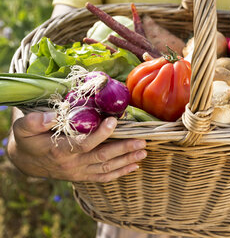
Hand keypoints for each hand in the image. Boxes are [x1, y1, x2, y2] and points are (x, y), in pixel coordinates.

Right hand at [7, 112, 146, 181]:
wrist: (26, 162)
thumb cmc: (28, 140)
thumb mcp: (24, 127)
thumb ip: (35, 122)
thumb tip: (53, 115)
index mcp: (59, 150)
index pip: (83, 143)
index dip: (99, 134)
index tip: (114, 121)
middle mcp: (72, 164)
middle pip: (101, 157)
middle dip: (123, 149)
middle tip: (141, 141)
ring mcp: (79, 172)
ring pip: (106, 168)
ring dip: (126, 160)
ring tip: (143, 152)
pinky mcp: (83, 176)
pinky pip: (103, 177)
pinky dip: (120, 172)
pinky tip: (134, 166)